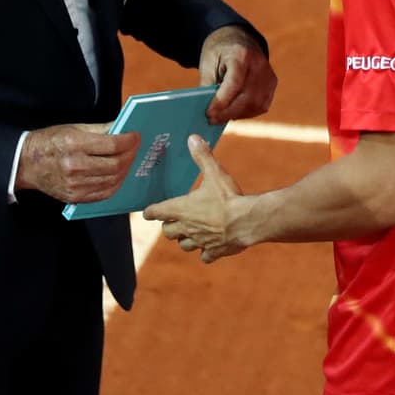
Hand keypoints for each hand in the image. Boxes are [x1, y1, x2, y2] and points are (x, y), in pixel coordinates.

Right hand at [15, 123, 140, 203]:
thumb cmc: (49, 142)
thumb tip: (122, 127)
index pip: (112, 144)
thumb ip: (99, 129)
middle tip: (135, 147)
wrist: (26, 164)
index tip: (135, 135)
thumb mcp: (72, 128)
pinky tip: (118, 174)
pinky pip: (104, 193)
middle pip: (116, 164)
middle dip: (130, 154)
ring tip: (128, 159)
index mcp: (74, 144)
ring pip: (113, 180)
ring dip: (125, 169)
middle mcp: (75, 166)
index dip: (129, 140)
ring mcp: (75, 185)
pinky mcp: (75, 197)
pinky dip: (115, 183)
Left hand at [144, 135, 249, 263]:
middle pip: (168, 232)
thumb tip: (192, 138)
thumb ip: (203, 156)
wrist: (247, 221)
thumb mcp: (215, 173)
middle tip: (172, 221)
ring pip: (184, 245)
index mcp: (182, 209)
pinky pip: (205, 256)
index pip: (158, 212)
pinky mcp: (214, 251)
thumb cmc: (229, 197)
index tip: (147, 212)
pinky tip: (210, 247)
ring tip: (191, 233)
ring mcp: (200, 241)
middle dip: (169, 226)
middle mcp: (187, 227)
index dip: (151, 211)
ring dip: (185, 240)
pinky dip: (206, 252)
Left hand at [199, 25, 276, 123]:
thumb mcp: (208, 62)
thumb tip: (207, 111)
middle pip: (247, 97)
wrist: (237, 37)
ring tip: (220, 117)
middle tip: (211, 120)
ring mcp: (268, 74)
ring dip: (237, 115)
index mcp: (242, 54)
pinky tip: (233, 113)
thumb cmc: (219, 51)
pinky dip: (246, 112)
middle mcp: (259, 64)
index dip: (222, 101)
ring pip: (256, 104)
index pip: (234, 83)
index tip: (209, 113)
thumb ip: (207, 85)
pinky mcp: (272, 83)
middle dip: (228, 112)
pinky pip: (261, 105)